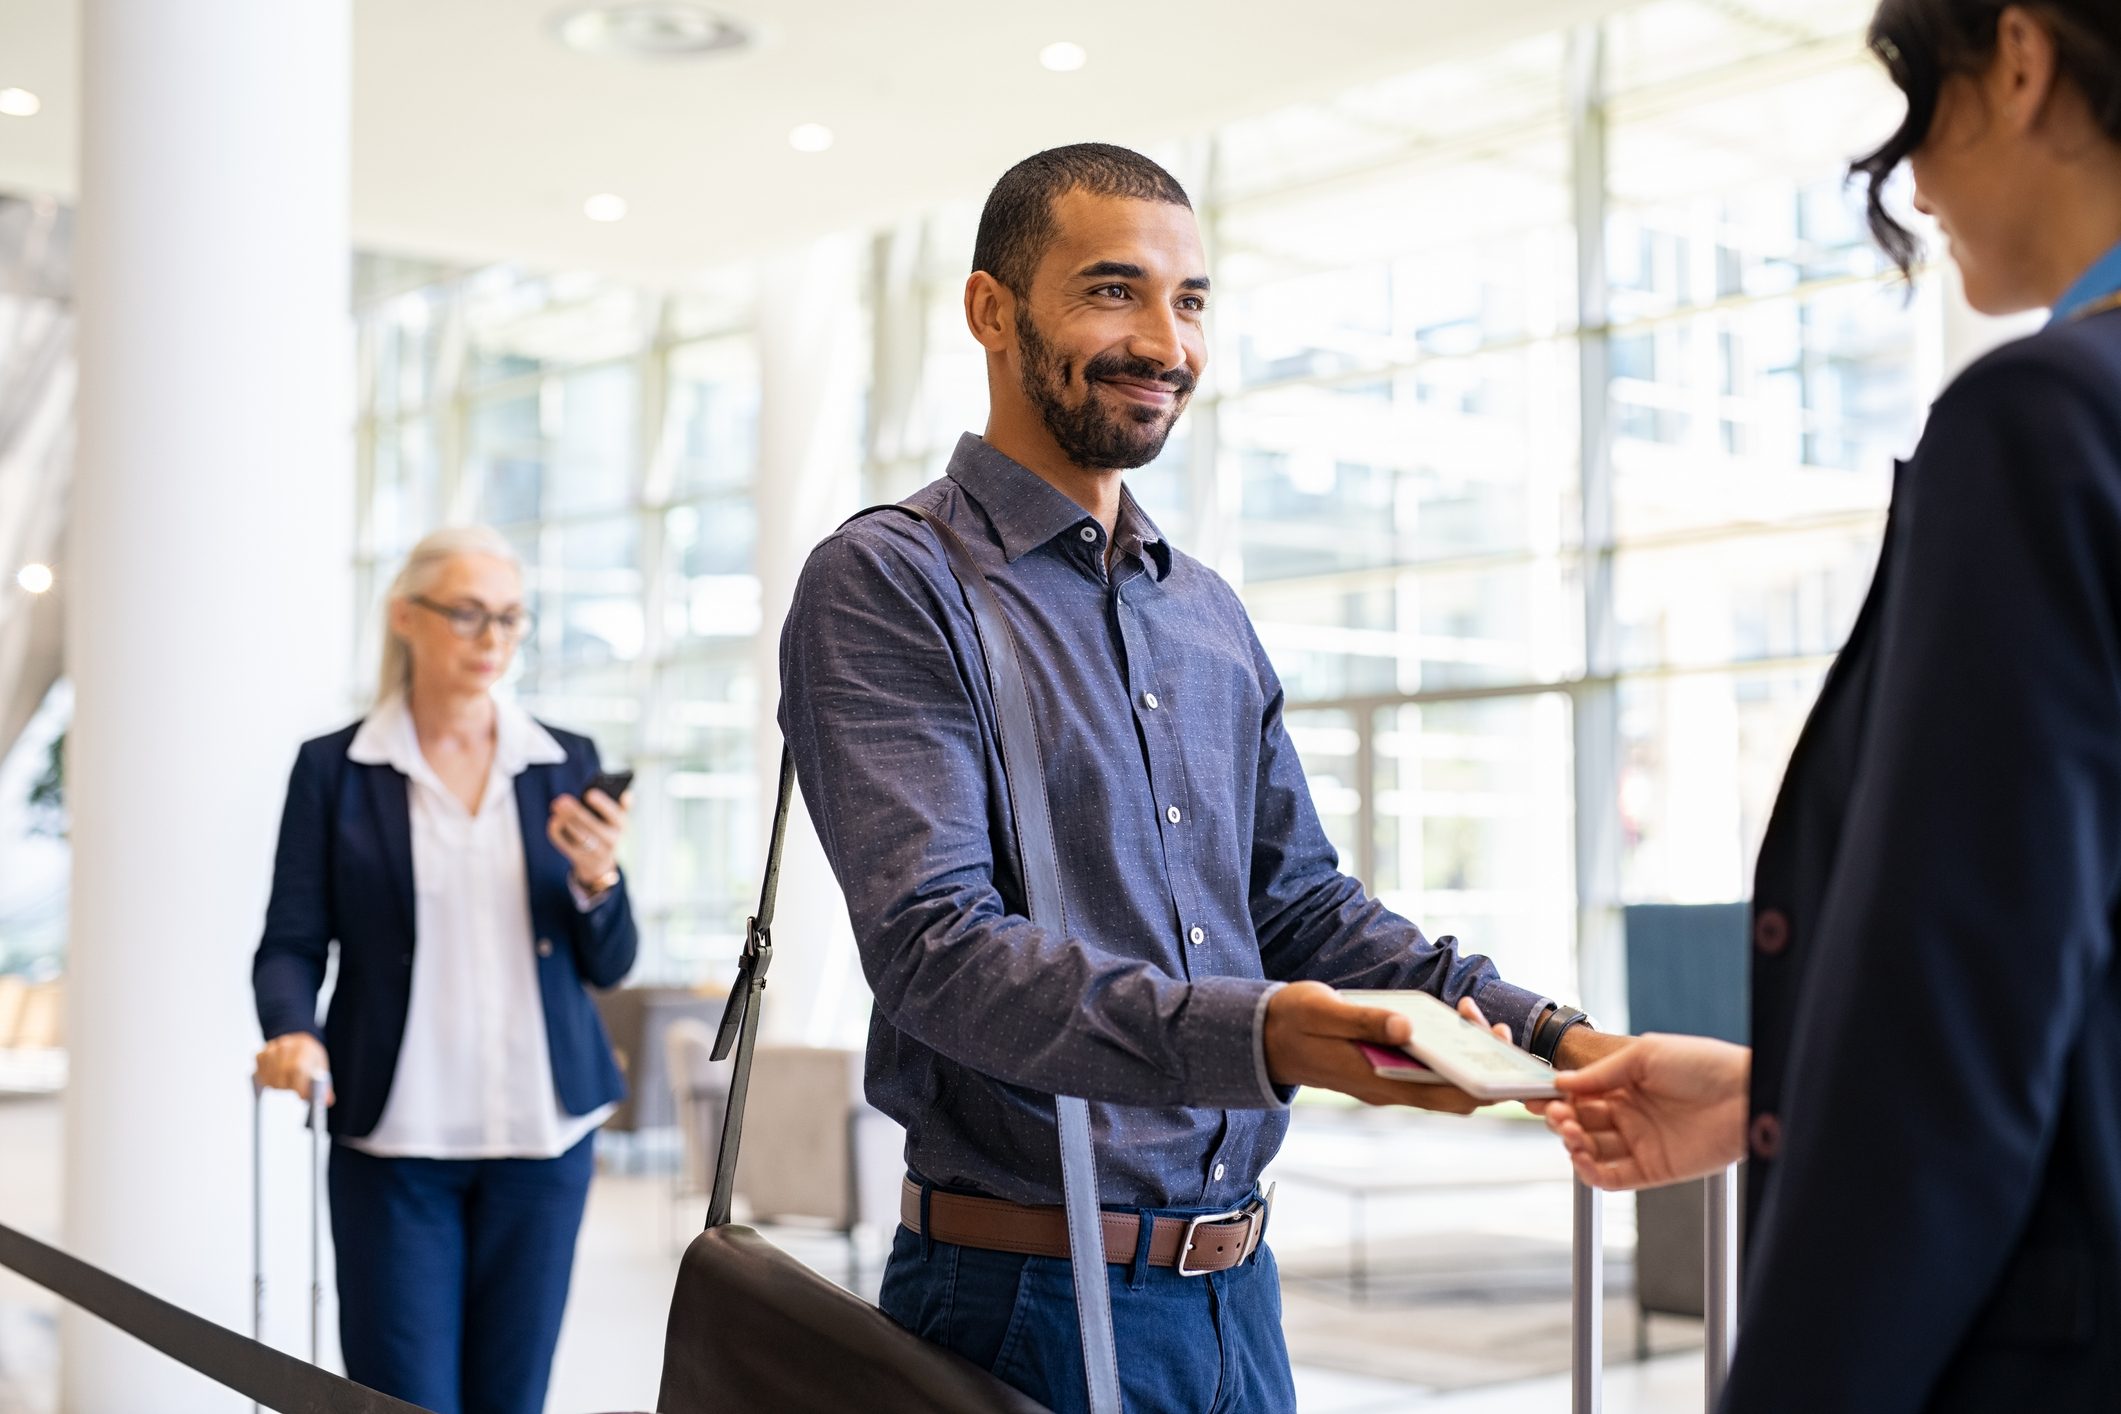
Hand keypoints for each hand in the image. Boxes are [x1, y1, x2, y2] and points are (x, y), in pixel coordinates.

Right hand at [253, 1032, 332, 1105]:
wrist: (301, 1044)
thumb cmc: (311, 1060)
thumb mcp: (321, 1070)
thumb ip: (323, 1087)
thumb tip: (328, 1101)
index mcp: (305, 1048)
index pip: (297, 1068)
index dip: (298, 1086)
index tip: (302, 1096)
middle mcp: (287, 1045)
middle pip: (280, 1073)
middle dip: (285, 1086)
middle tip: (291, 1088)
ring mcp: (273, 1048)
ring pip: (268, 1074)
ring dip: (274, 1084)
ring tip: (284, 1081)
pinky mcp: (262, 1052)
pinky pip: (259, 1071)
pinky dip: (265, 1078)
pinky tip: (274, 1076)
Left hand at [549, 787, 631, 888]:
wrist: (600, 864)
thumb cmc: (608, 832)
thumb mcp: (618, 821)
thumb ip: (623, 806)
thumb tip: (627, 795)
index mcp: (622, 828)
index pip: (614, 815)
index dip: (602, 805)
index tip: (589, 794)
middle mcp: (611, 842)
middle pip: (592, 826)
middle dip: (576, 812)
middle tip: (562, 799)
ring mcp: (595, 853)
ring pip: (579, 836)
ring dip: (566, 820)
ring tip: (556, 806)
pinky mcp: (579, 858)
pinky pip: (566, 845)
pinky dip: (558, 832)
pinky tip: (554, 819)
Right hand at [1263, 983, 1510, 1114]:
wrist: (1263, 1037)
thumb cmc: (1292, 1021)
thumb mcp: (1323, 1013)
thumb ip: (1364, 1021)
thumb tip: (1408, 1028)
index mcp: (1377, 1082)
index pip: (1447, 1096)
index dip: (1484, 1082)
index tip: (1500, 1048)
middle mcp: (1389, 1089)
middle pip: (1455, 1092)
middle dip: (1484, 1064)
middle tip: (1496, 1026)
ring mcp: (1388, 1081)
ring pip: (1442, 1079)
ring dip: (1465, 1052)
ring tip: (1470, 1011)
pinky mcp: (1385, 1068)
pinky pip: (1426, 1066)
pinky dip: (1444, 1045)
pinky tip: (1447, 1017)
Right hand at [1542, 1033, 1750, 1189]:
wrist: (1748, 1095)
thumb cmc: (1704, 1065)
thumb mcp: (1645, 1055)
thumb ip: (1601, 1073)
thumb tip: (1561, 1082)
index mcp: (1625, 1085)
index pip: (1579, 1095)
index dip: (1555, 1096)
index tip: (1534, 1095)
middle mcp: (1629, 1115)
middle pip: (1580, 1123)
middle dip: (1560, 1119)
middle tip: (1554, 1113)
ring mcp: (1640, 1143)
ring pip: (1590, 1151)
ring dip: (1572, 1143)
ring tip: (1570, 1130)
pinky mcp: (1653, 1170)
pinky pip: (1612, 1177)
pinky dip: (1590, 1172)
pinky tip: (1581, 1158)